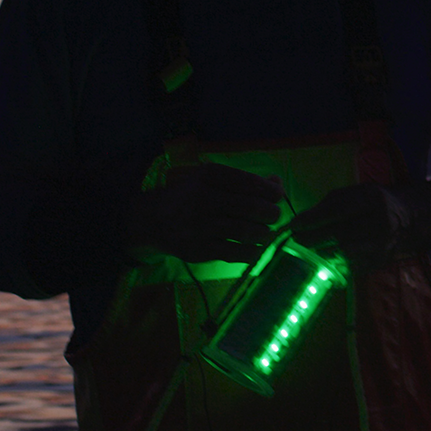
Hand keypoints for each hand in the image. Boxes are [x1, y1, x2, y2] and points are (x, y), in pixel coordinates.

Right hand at [128, 162, 283, 263]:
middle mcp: (203, 199)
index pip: (250, 183)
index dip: (271, 191)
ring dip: (263, 234)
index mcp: (208, 176)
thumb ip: (244, 180)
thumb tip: (277, 182)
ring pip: (246, 232)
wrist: (152, 220)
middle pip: (251, 207)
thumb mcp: (211, 180)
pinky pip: (235, 254)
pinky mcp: (198, 250)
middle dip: (271, 213)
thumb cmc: (190, 196)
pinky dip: (251, 253)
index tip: (278, 195)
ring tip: (264, 232)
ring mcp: (200, 226)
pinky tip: (255, 249)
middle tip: (273, 216)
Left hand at [290, 181, 430, 271]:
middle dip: (313, 240)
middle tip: (296, 241)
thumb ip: (329, 205)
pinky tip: (322, 261)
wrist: (407, 220)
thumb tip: (301, 222)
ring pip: (344, 255)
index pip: (338, 210)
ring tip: (306, 252)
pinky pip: (351, 268)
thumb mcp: (355, 193)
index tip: (294, 225)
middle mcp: (380, 223)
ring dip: (320, 255)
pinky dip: (333, 266)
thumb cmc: (373, 203)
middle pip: (340, 236)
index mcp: (373, 200)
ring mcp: (382, 246)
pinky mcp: (379, 263)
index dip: (313, 219)